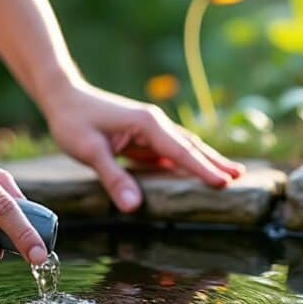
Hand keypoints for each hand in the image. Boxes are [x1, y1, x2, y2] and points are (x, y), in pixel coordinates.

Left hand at [43, 83, 244, 211]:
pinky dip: (186, 163)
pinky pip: (170, 153)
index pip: (181, 151)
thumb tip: (134, 207)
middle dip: (215, 162)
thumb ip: (113, 178)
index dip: (203, 169)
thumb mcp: (89, 151)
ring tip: (229, 175)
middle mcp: (155, 124)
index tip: (224, 183)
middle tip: (240, 178)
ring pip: (184, 148)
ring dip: (206, 161)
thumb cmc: (73, 121)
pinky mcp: (143, 137)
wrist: (62, 96)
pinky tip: (195, 174)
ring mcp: (150, 130)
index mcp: (148, 124)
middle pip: (191, 146)